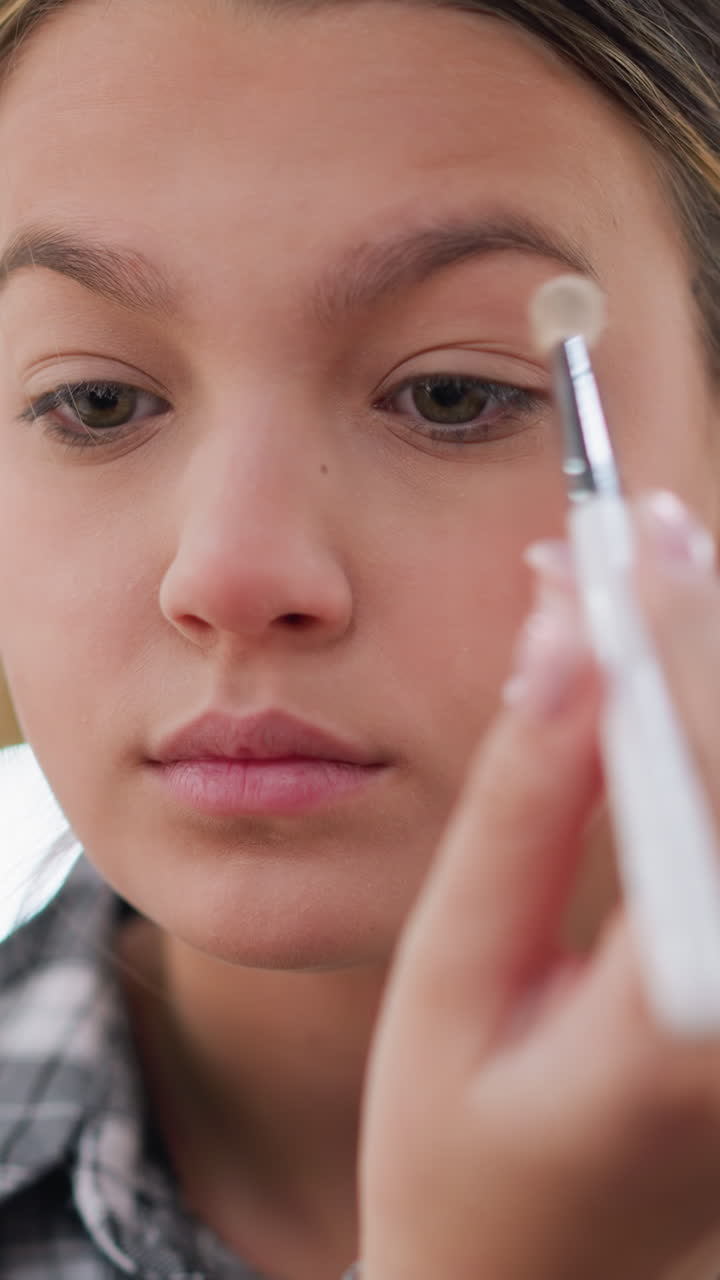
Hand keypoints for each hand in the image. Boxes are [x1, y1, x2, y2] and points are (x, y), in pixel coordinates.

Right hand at [357, 491, 719, 1279]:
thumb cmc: (456, 1154)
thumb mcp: (450, 976)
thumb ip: (519, 807)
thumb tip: (563, 642)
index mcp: (692, 1010)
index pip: (697, 768)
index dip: (664, 634)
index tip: (619, 532)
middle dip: (698, 632)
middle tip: (638, 531)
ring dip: (707, 675)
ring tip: (653, 581)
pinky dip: (704, 738)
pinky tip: (668, 687)